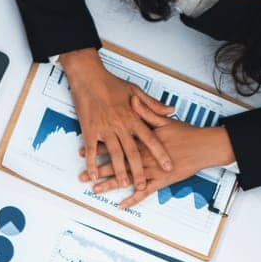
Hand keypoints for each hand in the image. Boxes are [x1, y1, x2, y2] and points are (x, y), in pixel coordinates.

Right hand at [59, 48, 173, 191]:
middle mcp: (121, 125)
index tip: (168, 166)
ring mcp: (105, 129)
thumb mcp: (136, 90)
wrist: (89, 77)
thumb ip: (153, 104)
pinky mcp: (90, 130)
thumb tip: (171, 110)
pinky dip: (92, 163)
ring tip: (124, 183)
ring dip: (119, 170)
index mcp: (133, 117)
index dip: (160, 154)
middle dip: (139, 170)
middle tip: (143, 184)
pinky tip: (93, 173)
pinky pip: (92, 150)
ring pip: (114, 154)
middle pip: (133, 152)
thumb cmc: (111, 83)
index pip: (151, 139)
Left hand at [80, 99, 234, 209]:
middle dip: (97, 170)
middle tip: (81, 177)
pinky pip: (144, 193)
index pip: (115, 145)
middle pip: (116, 164)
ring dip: (110, 185)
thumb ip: (145, 111)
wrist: (205, 146)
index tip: (82, 152)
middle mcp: (144, 157)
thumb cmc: (186, 132)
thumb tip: (131, 101)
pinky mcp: (161, 181)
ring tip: (95, 190)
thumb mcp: (164, 119)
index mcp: (141, 142)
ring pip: (127, 179)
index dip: (97, 149)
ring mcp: (152, 171)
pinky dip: (133, 199)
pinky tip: (121, 205)